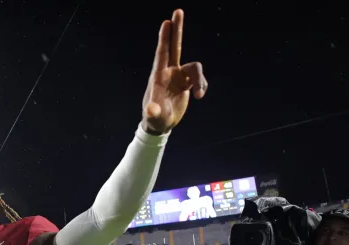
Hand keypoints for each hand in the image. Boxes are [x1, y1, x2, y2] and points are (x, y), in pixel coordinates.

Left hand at [141, 9, 206, 134]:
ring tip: (199, 95)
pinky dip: (203, 85)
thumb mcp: (154, 116)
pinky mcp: (187, 83)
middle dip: (177, 29)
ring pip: (195, 67)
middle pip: (175, 46)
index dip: (164, 38)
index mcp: (159, 76)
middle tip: (177, 10)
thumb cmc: (154, 119)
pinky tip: (199, 95)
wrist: (161, 124)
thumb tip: (151, 111)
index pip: (162, 53)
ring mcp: (178, 76)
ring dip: (201, 80)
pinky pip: (200, 78)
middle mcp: (169, 72)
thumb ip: (153, 112)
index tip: (166, 22)